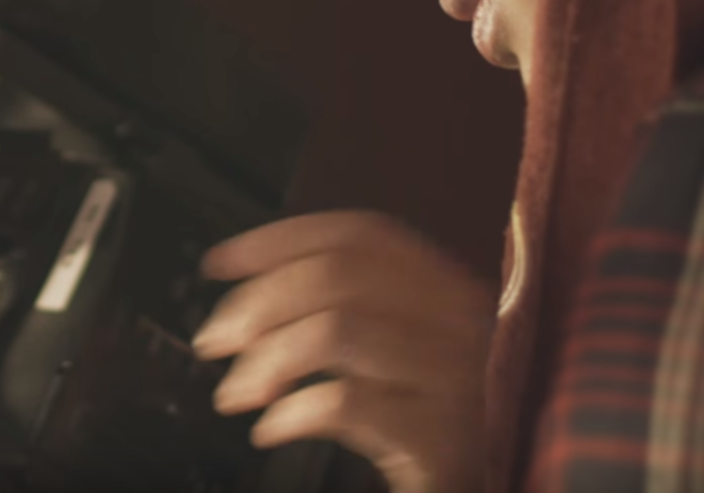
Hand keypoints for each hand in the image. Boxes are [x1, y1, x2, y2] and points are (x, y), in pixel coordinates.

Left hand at [192, 211, 493, 492]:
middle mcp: (462, 320)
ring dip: (264, 361)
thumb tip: (246, 299)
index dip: (280, 241)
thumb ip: (348, 309)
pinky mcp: (442, 436)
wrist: (489, 483)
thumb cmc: (436, 423)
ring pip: (333, 332)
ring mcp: (457, 376)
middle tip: (214, 341)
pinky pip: (343, 404)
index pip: (359, 236)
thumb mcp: (403, 353)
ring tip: (237, 392)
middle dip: (257, 304)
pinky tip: (271, 428)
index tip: (220, 263)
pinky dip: (288, 413)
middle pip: (337, 276)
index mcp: (449, 288)